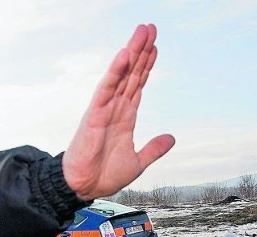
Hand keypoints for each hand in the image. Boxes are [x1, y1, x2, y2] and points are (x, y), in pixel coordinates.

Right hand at [62, 24, 174, 200]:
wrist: (85, 188)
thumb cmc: (103, 175)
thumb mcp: (138, 162)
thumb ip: (153, 148)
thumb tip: (171, 138)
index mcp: (125, 117)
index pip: (138, 84)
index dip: (147, 66)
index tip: (155, 47)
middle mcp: (116, 108)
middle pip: (131, 73)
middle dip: (142, 51)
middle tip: (150, 28)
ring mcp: (105, 109)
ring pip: (121, 75)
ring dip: (131, 52)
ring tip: (142, 32)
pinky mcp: (95, 115)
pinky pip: (106, 89)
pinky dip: (115, 72)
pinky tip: (124, 55)